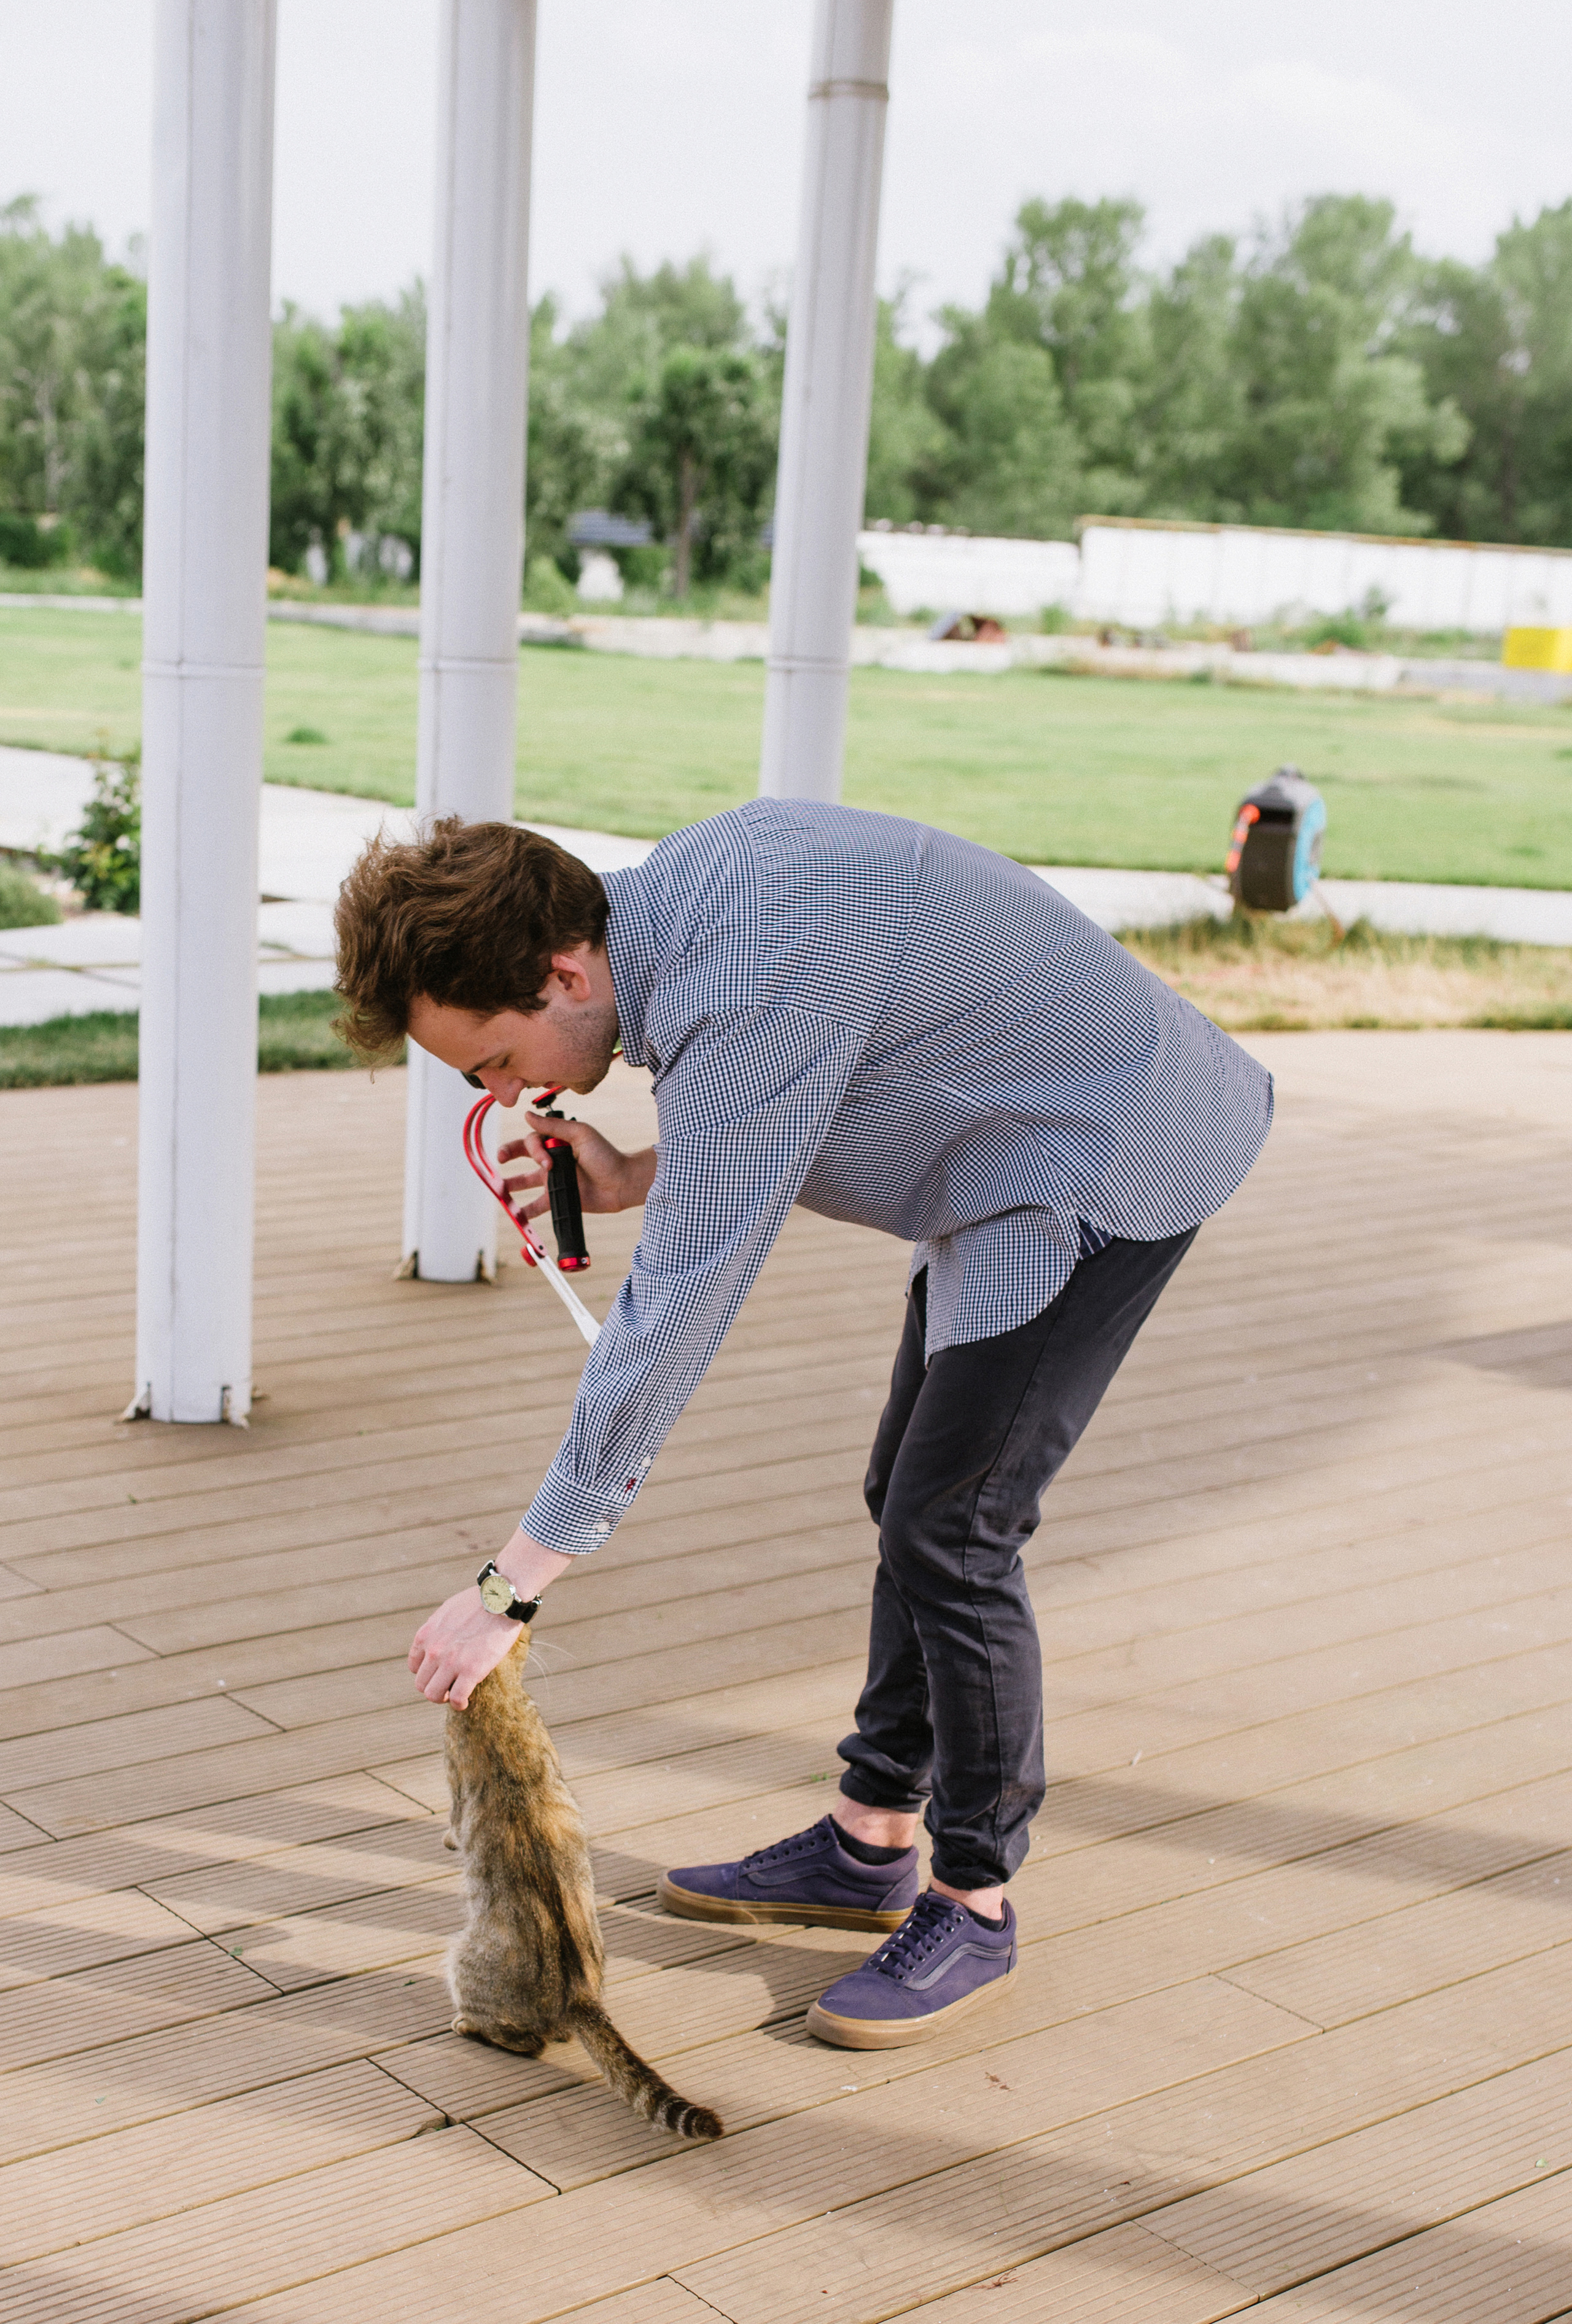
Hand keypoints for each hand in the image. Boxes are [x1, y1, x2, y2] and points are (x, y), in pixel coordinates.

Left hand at [408, 1585, 516, 1709]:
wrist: (500, 1600)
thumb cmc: (478, 1602)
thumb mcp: (447, 1612)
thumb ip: (438, 1630)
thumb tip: (439, 1641)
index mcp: (425, 1635)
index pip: (414, 1667)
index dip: (427, 1673)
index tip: (439, 1674)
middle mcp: (434, 1651)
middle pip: (421, 1684)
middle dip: (434, 1688)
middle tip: (448, 1688)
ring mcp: (451, 1662)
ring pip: (433, 1695)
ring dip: (443, 1699)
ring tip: (455, 1696)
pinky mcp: (471, 1670)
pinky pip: (457, 1698)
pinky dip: (459, 1704)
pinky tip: (465, 1702)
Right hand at [497, 1113, 655, 1220]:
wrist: (621, 1183)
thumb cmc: (605, 1156)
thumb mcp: (580, 1134)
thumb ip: (554, 1126)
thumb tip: (527, 1114)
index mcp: (558, 1140)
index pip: (533, 1140)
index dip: (534, 1150)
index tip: (547, 1162)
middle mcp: (553, 1158)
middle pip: (523, 1155)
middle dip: (508, 1154)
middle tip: (499, 1159)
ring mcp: (555, 1178)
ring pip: (526, 1180)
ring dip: (512, 1184)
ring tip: (499, 1189)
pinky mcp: (559, 1197)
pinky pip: (539, 1204)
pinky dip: (527, 1210)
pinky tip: (517, 1214)